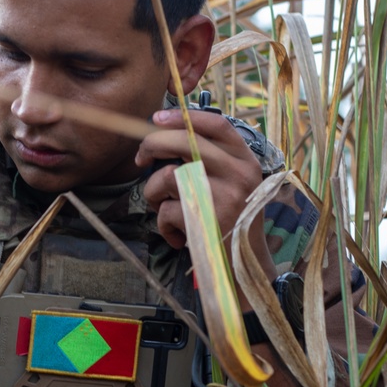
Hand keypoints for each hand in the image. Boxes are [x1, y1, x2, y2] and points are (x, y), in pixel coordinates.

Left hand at [135, 107, 276, 299]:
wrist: (243, 269)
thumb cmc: (227, 223)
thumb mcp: (231, 186)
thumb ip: (208, 161)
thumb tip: (165, 134)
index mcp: (246, 161)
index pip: (217, 125)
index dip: (184, 117)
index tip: (157, 118)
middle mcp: (239, 174)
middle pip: (185, 142)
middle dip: (152, 145)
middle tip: (140, 157)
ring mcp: (225, 196)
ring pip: (167, 176)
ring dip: (154, 193)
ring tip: (165, 209)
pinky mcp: (208, 220)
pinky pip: (166, 210)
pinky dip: (163, 225)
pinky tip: (177, 236)